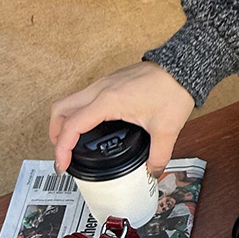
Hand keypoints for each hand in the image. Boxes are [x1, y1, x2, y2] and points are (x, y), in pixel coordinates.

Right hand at [49, 61, 195, 175]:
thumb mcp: (167, 129)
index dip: (61, 149)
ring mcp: (105, 82)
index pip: (71, 126)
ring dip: (65, 120)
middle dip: (55, 133)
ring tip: (72, 141)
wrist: (183, 66)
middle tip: (62, 153)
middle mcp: (100, 89)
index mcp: (108, 101)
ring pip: (71, 100)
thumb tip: (153, 171)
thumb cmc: (174, 90)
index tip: (62, 165)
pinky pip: (84, 96)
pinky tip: (92, 124)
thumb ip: (159, 155)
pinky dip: (79, 111)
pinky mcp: (112, 81)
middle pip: (61, 109)